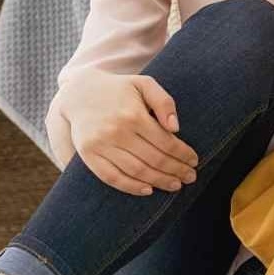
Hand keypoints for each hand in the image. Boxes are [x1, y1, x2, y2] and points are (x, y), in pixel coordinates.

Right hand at [48, 70, 197, 195]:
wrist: (79, 92)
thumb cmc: (119, 89)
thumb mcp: (144, 84)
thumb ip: (164, 101)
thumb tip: (175, 128)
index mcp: (133, 114)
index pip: (165, 142)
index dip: (183, 154)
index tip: (194, 161)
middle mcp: (116, 131)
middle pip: (153, 159)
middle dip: (176, 170)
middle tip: (190, 177)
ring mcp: (100, 145)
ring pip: (136, 171)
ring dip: (159, 181)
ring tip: (175, 185)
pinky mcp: (88, 155)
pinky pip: (112, 177)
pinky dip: (131, 187)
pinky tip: (148, 190)